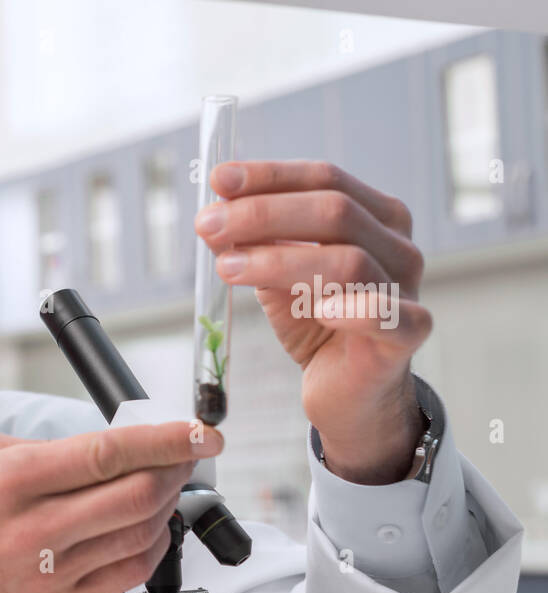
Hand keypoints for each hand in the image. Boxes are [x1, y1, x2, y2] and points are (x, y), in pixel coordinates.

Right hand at [0, 421, 221, 592]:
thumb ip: (33, 445)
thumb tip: (94, 446)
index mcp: (13, 480)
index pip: (108, 453)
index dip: (166, 440)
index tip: (197, 432)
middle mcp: (35, 526)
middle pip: (137, 494)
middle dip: (176, 469)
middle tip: (184, 456)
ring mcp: (49, 570)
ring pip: (140, 534)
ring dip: (166, 506)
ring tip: (163, 488)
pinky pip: (128, 575)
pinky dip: (152, 547)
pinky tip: (147, 530)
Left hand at [195, 160, 428, 483]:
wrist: (346, 390)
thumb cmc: (315, 324)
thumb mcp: (277, 276)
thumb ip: (254, 244)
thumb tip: (213, 217)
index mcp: (374, 217)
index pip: (324, 179)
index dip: (270, 176)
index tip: (218, 180)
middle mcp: (397, 245)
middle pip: (335, 211)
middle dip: (263, 214)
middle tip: (208, 225)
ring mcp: (407, 288)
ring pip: (349, 261)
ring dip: (281, 260)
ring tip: (228, 268)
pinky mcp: (407, 335)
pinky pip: (386, 316)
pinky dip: (353, 310)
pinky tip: (318, 310)